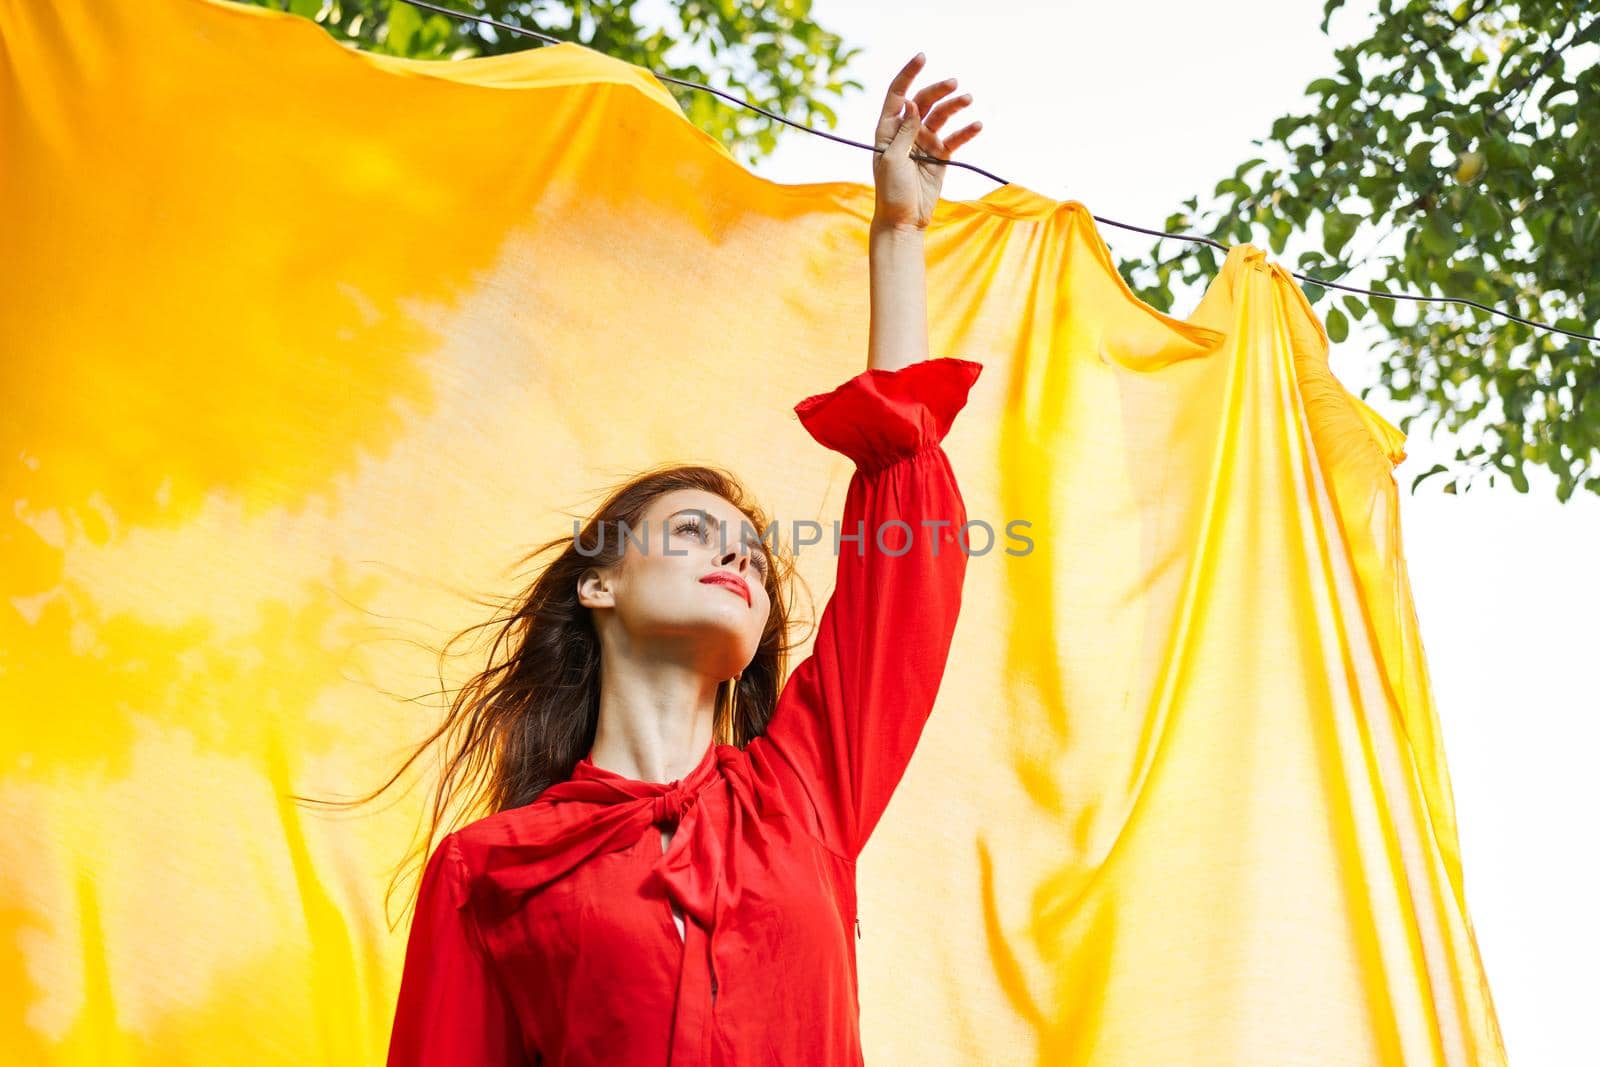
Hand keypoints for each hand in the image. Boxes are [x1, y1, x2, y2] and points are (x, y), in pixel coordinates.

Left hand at [871, 52, 982, 232]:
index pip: (898, 94)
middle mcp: (906, 132)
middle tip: (954, 84)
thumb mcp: (892, 159)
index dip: (908, 74)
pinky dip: (965, 131)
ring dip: (954, 106)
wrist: (903, 220)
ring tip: (968, 99)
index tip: (922, 58)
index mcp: (888, 129)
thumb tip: (911, 103)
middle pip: (923, 101)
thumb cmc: (890, 191)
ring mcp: (924, 142)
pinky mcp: (940, 156)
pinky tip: (977, 125)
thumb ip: (903, 131)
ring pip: (941, 117)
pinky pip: (955, 139)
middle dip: (938, 90)